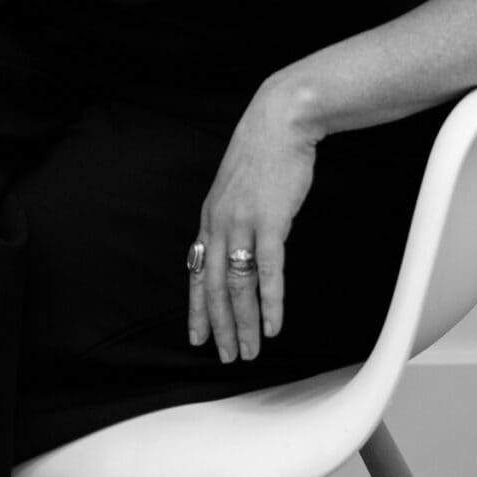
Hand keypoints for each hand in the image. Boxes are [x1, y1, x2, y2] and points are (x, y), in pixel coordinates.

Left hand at [188, 83, 319, 363]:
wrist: (280, 121)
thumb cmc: (265, 152)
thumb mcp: (239, 187)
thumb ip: (237, 216)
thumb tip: (243, 240)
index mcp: (210, 218)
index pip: (197, 272)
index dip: (196, 307)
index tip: (196, 335)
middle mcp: (219, 225)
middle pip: (213, 287)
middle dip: (218, 326)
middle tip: (223, 356)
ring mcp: (242, 225)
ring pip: (237, 287)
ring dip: (244, 323)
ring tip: (248, 351)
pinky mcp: (270, 223)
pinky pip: (268, 273)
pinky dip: (270, 303)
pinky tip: (273, 326)